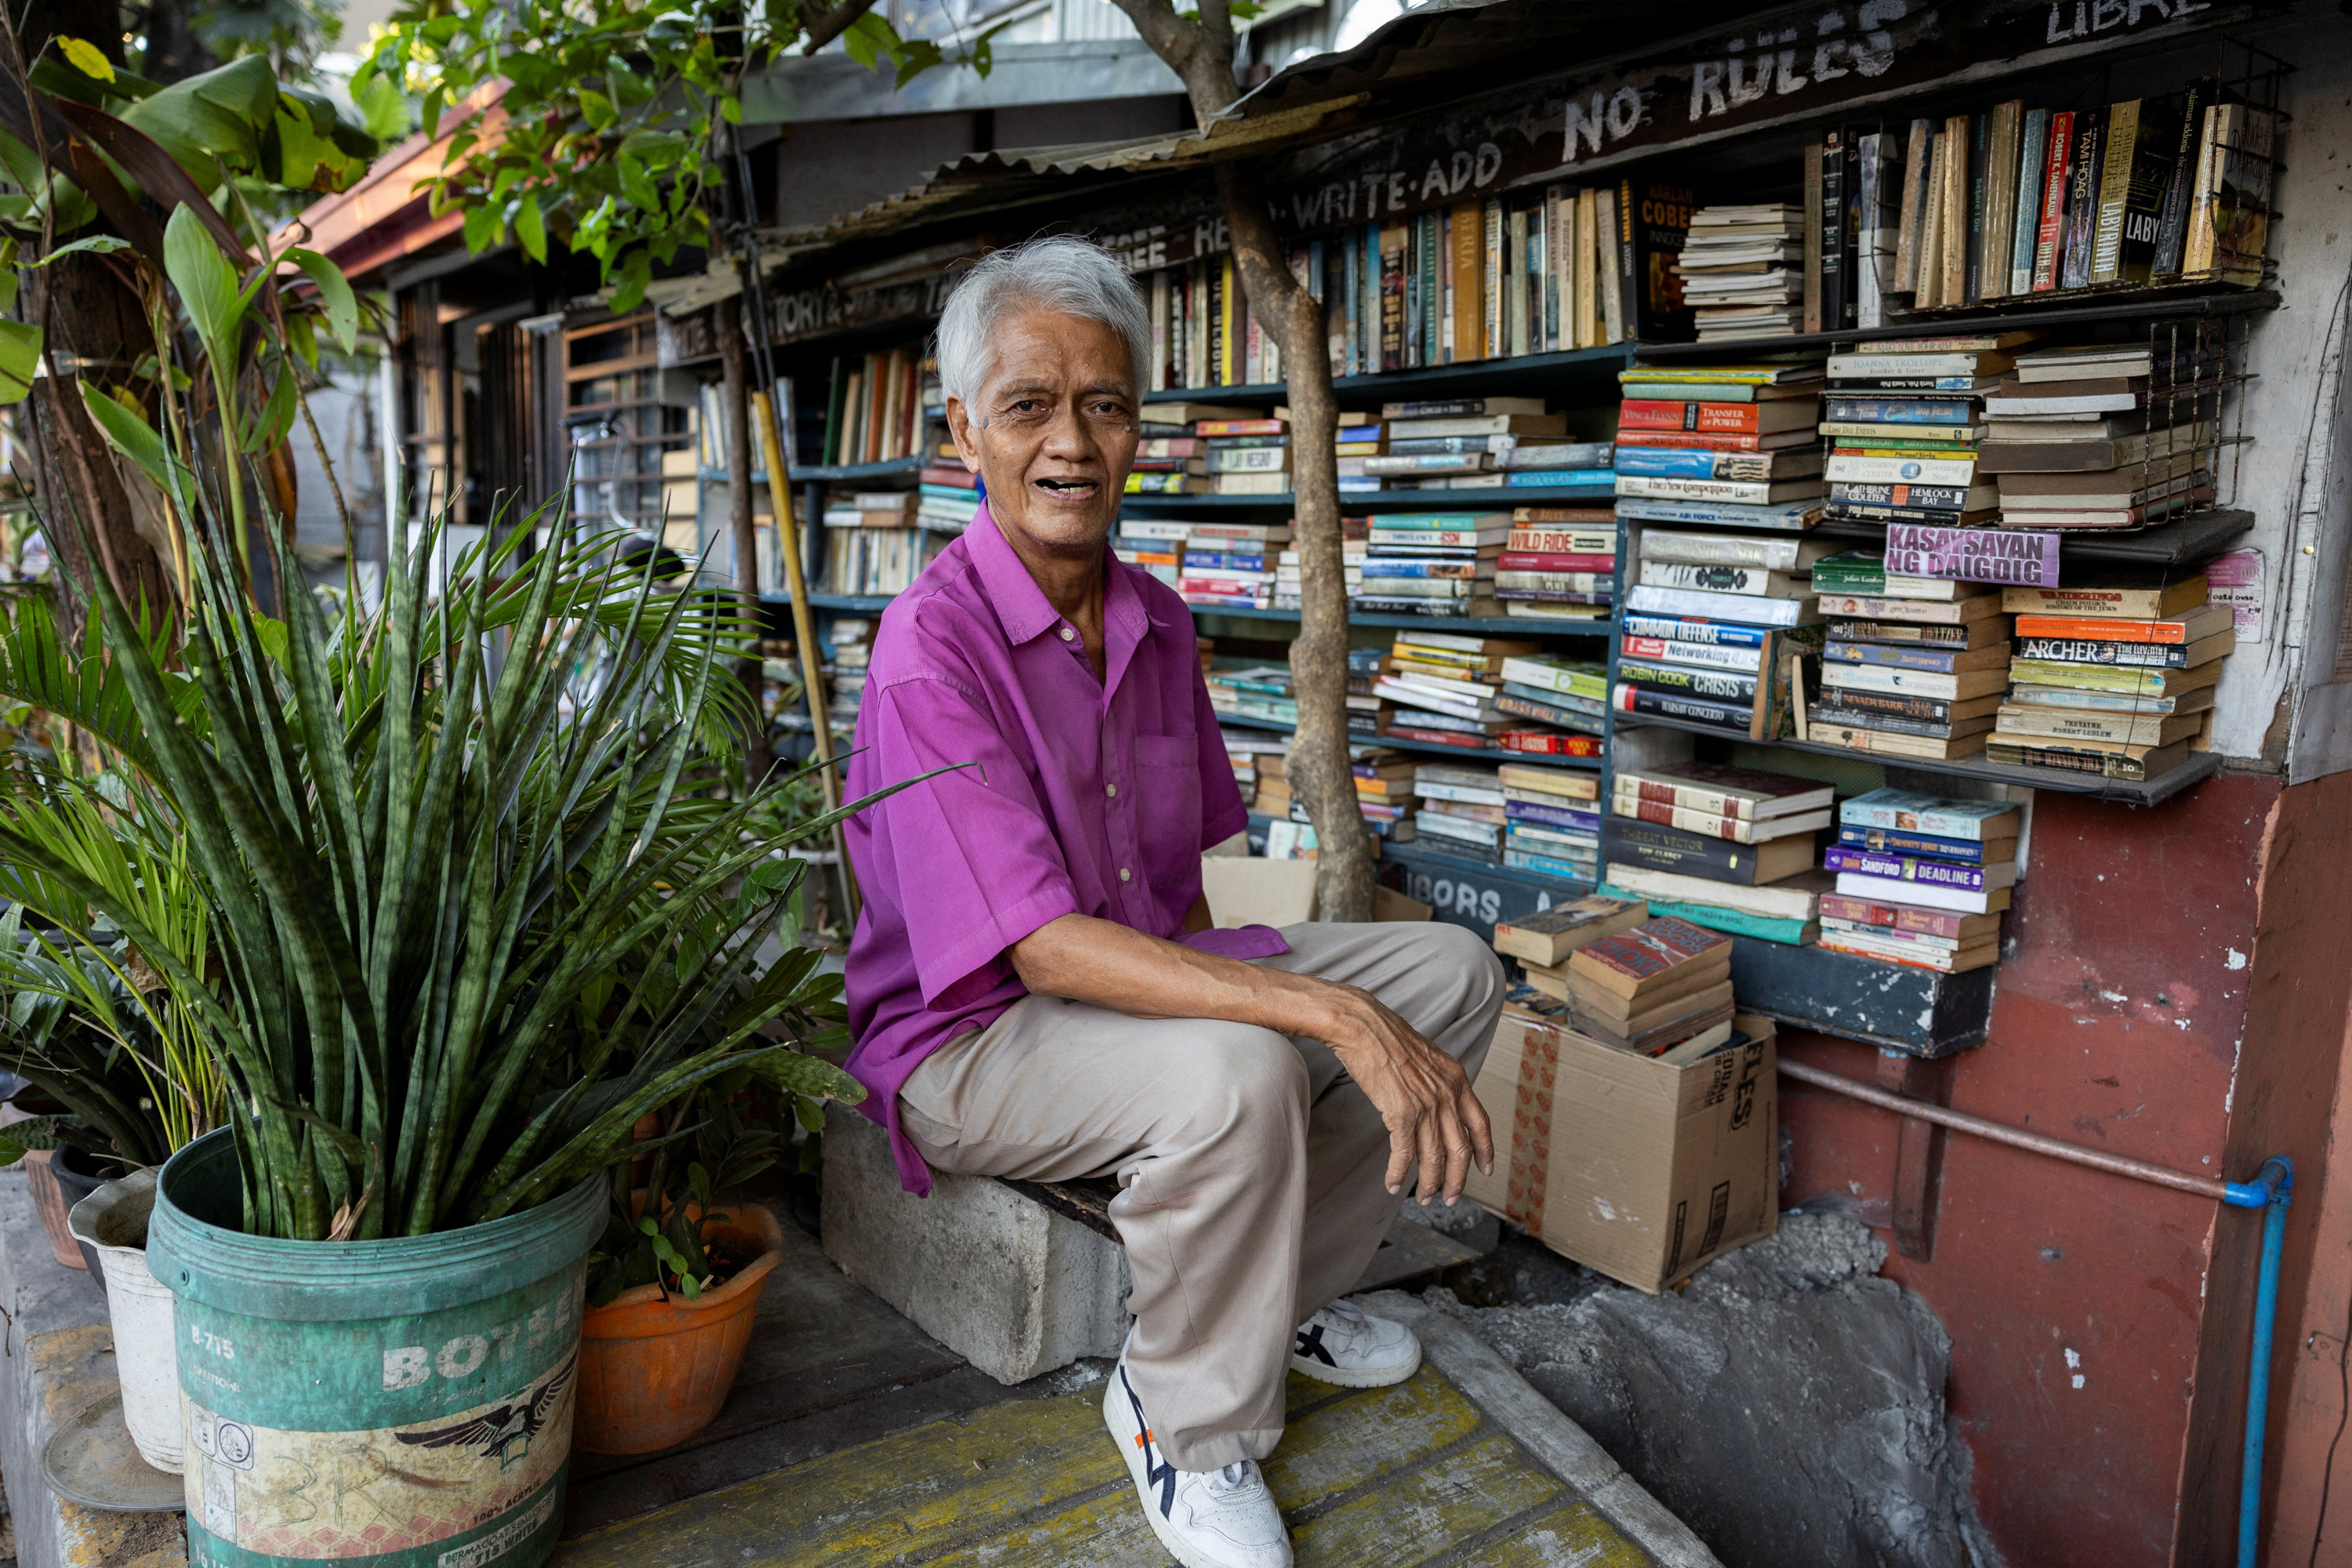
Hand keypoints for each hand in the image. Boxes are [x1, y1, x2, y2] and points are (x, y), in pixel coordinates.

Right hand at [1309, 983, 1494, 1205]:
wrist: (1362, 1025)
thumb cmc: (1386, 1037)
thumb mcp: (1426, 1056)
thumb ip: (1437, 1081)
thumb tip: (1436, 1103)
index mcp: (1456, 1079)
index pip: (1480, 1123)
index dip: (1485, 1151)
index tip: (1485, 1169)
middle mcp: (1446, 1094)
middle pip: (1460, 1150)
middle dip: (1456, 1180)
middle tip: (1449, 1198)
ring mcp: (1425, 1105)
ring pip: (1433, 1157)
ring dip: (1428, 1183)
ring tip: (1423, 1198)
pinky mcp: (1400, 1113)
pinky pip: (1403, 1154)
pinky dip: (1398, 1173)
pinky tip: (1393, 1185)